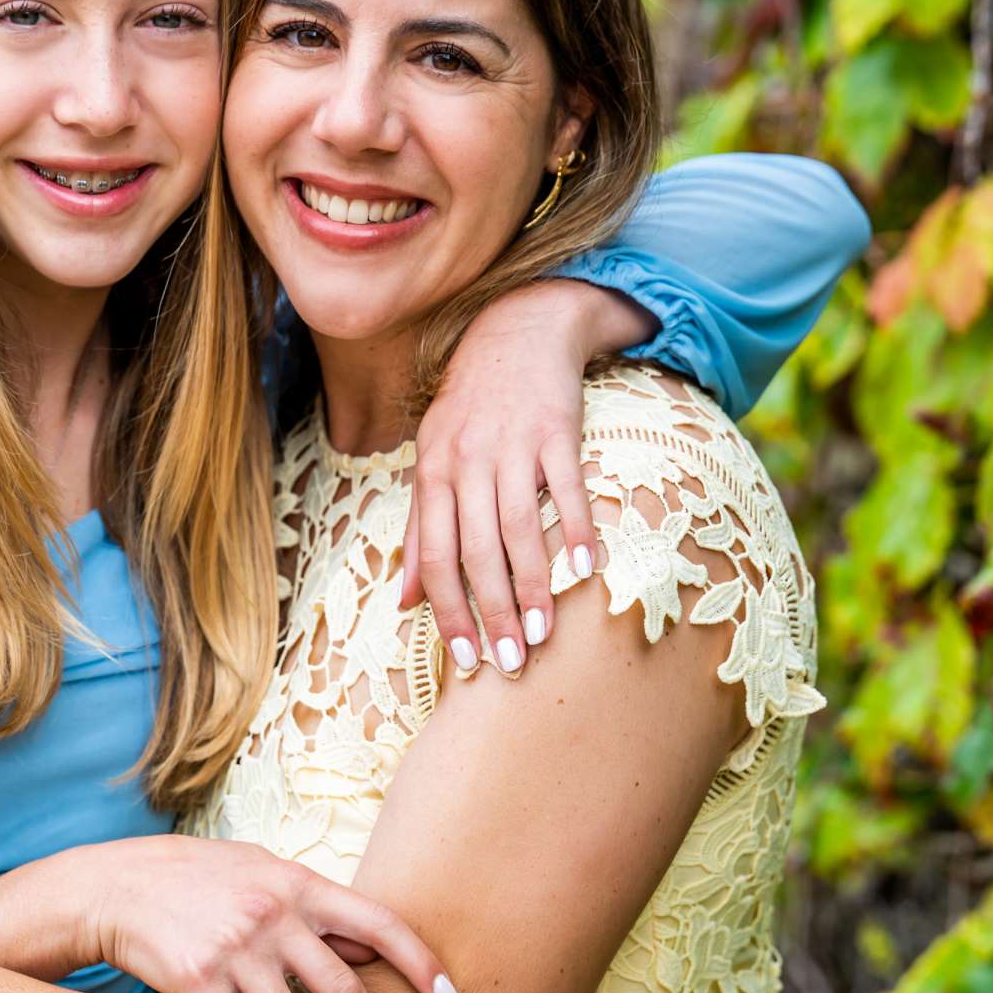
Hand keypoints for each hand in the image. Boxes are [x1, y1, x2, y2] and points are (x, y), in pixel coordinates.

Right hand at [15, 836, 456, 992]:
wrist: (117, 885)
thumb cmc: (199, 878)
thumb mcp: (261, 871)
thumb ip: (316, 908)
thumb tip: (373, 949)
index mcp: (298, 884)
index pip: (377, 922)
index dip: (419, 962)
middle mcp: (272, 915)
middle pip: (342, 989)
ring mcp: (235, 949)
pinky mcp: (196, 980)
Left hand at [404, 282, 633, 676]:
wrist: (518, 331)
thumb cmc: (471, 409)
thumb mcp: (433, 461)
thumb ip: (421, 531)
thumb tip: (404, 600)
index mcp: (432, 474)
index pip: (436, 558)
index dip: (449, 611)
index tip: (468, 658)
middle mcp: (466, 462)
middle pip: (476, 552)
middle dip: (492, 612)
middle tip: (511, 660)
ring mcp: (511, 445)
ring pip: (518, 527)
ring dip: (533, 584)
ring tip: (545, 631)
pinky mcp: (555, 430)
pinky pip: (567, 486)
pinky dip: (576, 527)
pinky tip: (587, 567)